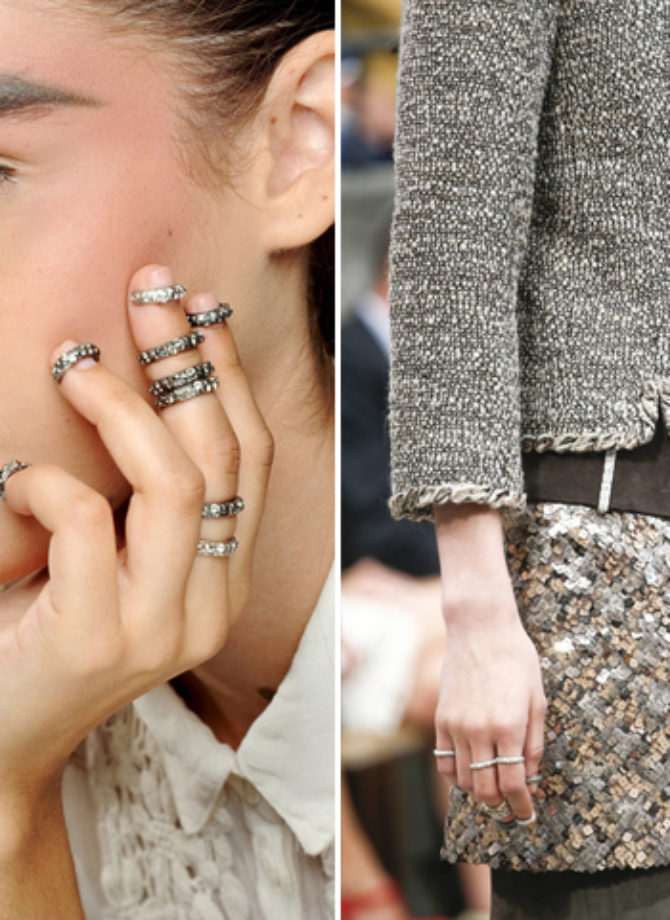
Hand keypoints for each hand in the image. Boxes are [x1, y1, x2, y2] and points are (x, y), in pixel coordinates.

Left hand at [0, 264, 272, 811]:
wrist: (4, 741)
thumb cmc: (49, 629)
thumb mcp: (117, 555)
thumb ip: (146, 496)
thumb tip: (141, 380)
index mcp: (227, 577)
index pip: (255, 457)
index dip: (229, 374)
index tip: (197, 307)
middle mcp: (214, 602)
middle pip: (227, 456)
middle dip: (186, 360)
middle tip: (145, 293)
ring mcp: (166, 627)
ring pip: (178, 483)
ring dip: (121, 406)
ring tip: (73, 363)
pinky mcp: (103, 640)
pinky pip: (86, 522)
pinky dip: (44, 481)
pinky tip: (12, 481)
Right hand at [433, 503, 545, 822]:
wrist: (480, 629)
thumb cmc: (516, 659)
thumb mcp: (537, 699)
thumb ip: (534, 742)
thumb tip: (530, 777)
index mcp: (509, 726)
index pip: (513, 784)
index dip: (521, 807)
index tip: (527, 815)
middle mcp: (480, 730)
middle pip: (485, 789)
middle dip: (501, 804)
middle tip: (511, 805)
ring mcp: (456, 725)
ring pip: (462, 779)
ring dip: (479, 790)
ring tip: (492, 785)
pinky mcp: (442, 718)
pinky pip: (443, 761)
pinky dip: (456, 773)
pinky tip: (470, 769)